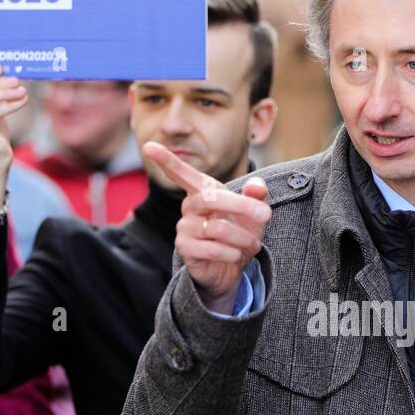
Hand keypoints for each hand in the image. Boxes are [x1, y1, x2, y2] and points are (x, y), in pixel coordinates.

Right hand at [141, 141, 269, 313]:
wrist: (233, 268)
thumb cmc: (240, 235)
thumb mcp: (254, 214)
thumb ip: (256, 196)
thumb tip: (258, 186)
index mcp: (202, 192)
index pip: (180, 173)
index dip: (166, 159)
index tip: (148, 145)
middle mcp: (189, 207)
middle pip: (211, 197)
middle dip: (242, 205)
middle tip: (265, 214)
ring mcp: (184, 227)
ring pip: (217, 227)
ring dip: (243, 237)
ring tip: (253, 244)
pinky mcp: (185, 248)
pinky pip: (211, 248)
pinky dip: (231, 253)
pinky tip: (237, 255)